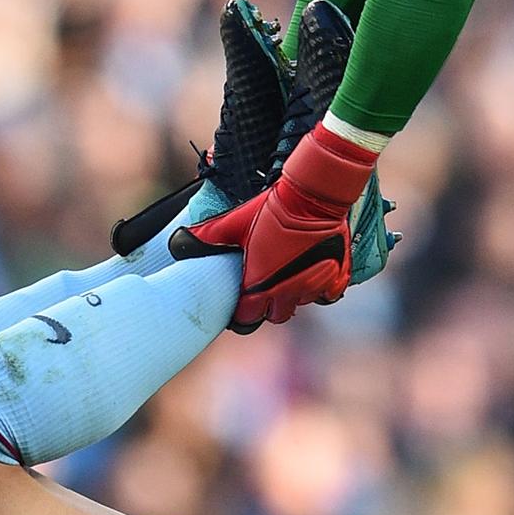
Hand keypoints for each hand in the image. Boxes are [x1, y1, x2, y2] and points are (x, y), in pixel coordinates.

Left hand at [177, 122, 378, 327]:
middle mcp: (287, 292)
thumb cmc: (271, 208)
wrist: (313, 195)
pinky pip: (328, 296)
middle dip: (270, 305)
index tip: (244, 302)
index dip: (242, 313)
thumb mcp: (234, 222)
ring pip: (301, 304)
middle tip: (268, 285)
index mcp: (259, 285)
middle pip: (275, 316)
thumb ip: (207, 237)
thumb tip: (176, 243)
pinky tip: (314, 273)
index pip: (246, 320)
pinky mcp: (337, 277)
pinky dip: (322, 289)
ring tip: (291, 273)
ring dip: (295, 294)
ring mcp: (314, 286)